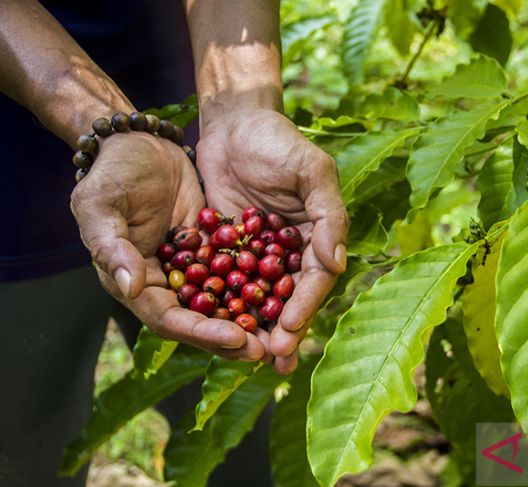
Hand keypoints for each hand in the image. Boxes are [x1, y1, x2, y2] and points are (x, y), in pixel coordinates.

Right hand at [71, 132, 264, 360]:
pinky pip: (237, 271)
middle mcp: (164, 283)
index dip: (202, 331)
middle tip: (269, 351)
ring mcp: (191, 267)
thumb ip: (113, 248)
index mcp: (133, 282)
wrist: (138, 142)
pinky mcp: (212, 248)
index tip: (237, 337)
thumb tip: (132, 287)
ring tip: (283, 333)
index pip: (169, 318)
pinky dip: (258, 284)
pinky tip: (287, 292)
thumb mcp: (101, 206)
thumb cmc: (112, 173)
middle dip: (234, 338)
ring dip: (251, 319)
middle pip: (201, 320)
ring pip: (223, 301)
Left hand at [197, 108, 348, 373]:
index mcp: (317, 236)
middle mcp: (290, 251)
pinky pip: (226, 282)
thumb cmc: (278, 141)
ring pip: (259, 297)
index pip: (315, 278)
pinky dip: (223, 305)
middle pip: (289, 297)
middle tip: (271, 358)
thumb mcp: (311, 170)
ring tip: (248, 356)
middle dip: (282, 328)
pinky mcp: (227, 251)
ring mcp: (258, 254)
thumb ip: (328, 214)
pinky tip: (213, 328)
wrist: (233, 123)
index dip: (304, 306)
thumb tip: (337, 265)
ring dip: (255, 327)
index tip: (289, 330)